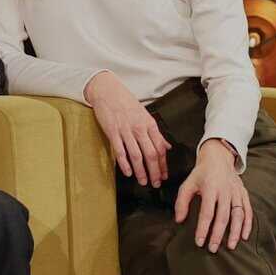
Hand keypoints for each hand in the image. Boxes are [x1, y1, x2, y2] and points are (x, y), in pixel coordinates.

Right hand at [85, 70, 170, 187]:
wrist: (108, 90)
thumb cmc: (126, 103)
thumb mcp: (145, 116)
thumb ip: (156, 133)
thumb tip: (167, 146)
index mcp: (149, 124)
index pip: (160, 148)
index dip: (163, 164)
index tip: (164, 175)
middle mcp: (139, 128)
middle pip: (150, 154)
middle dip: (154, 172)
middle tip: (155, 183)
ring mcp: (126, 130)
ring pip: (136, 155)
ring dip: (141, 171)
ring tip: (143, 181)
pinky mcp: (112, 132)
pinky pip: (120, 151)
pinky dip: (124, 164)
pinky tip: (128, 172)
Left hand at [172, 139, 251, 251]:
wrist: (218, 158)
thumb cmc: (201, 174)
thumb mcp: (187, 183)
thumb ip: (181, 202)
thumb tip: (179, 221)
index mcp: (210, 187)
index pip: (207, 212)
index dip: (203, 228)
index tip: (199, 242)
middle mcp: (225, 190)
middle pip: (223, 216)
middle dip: (218, 234)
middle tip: (213, 249)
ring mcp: (236, 192)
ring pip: (238, 215)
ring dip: (235, 232)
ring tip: (231, 246)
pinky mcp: (244, 194)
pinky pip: (248, 211)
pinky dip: (248, 224)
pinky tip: (244, 236)